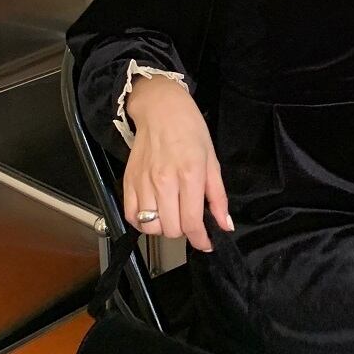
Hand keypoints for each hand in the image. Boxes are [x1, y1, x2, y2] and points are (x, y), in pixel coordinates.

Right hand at [122, 75, 232, 251]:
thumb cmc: (191, 131)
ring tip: (172, 214)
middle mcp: (164, 181)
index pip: (192, 222)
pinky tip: (154, 212)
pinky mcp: (128, 181)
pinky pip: (131, 216)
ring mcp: (143, 182)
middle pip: (171, 229)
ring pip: (151, 227)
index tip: (206, 243)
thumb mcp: (213, 161)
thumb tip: (225, 225)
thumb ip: (218, 197)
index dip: (201, 239)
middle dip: (184, 231)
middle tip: (190, 218)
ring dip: (164, 228)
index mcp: (189, 175)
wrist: (161, 110)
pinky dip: (143, 222)